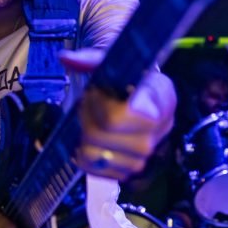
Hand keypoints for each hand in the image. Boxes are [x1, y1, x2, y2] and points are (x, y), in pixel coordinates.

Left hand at [60, 48, 175, 178]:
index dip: (102, 102)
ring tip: (89, 118)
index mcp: (161, 95)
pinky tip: (89, 138)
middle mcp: (160, 127)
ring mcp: (147, 152)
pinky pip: (94, 169)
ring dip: (83, 135)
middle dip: (88, 115)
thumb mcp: (110, 60)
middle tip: (87, 102)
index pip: (127, 110)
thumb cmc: (122, 76)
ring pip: (98, 153)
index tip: (95, 90)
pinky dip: (83, 155)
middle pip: (108, 131)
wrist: (131, 94)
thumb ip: (90, 59)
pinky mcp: (131, 169)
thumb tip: (66, 58)